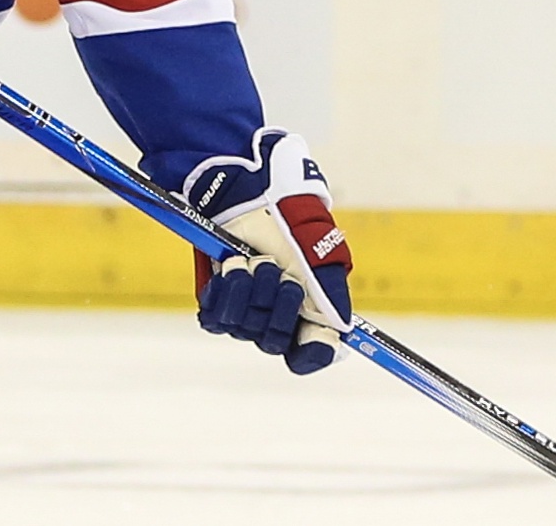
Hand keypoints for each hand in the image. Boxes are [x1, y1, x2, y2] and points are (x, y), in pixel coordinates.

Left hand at [183, 128, 353, 374]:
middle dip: (278, 303)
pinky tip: (234, 265)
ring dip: (252, 289)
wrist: (252, 198)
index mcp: (304, 314)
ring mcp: (243, 313)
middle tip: (279, 271)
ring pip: (245, 328)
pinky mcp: (215, 301)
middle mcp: (274, 319)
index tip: (311, 335)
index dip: (310, 353)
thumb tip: (340, 332)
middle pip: (274, 341)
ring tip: (254, 259)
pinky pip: (216, 318)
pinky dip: (227, 290)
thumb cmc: (290, 225)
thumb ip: (332, 295)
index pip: (307, 356)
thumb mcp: (321, 257)